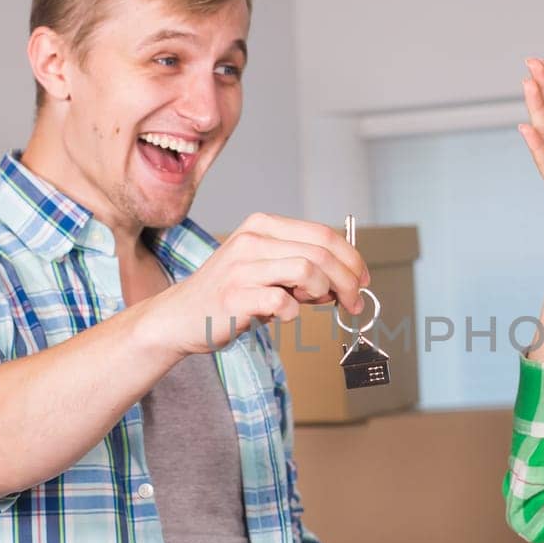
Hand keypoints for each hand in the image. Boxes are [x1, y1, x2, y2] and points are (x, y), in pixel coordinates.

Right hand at [147, 212, 369, 357]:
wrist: (180, 317)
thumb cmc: (230, 294)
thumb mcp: (266, 267)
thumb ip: (301, 267)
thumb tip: (345, 280)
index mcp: (262, 225)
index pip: (322, 233)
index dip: (351, 257)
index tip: (363, 279)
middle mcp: (252, 239)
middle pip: (320, 252)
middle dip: (347, 280)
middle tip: (354, 303)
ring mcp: (241, 267)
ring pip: (306, 270)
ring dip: (322, 293)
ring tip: (317, 306)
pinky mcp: (234, 296)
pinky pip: (282, 302)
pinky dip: (293, 312)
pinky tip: (286, 315)